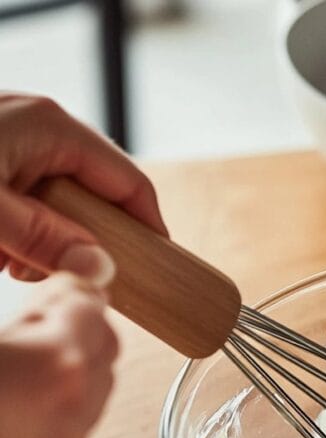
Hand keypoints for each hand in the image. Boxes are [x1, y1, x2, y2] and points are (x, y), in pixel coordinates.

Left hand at [0, 93, 166, 284]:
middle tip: (50, 270)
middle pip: (92, 196)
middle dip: (75, 239)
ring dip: (38, 237)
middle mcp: (40, 125)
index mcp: (52, 127)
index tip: (156, 269)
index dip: (148, 229)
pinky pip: (24, 193)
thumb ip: (42, 239)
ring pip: (55, 200)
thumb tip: (99, 268)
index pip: (130, 183)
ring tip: (4, 256)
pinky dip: (14, 224)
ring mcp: (15, 135)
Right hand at [0, 274, 118, 437]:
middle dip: (68, 336)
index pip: (90, 306)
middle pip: (99, 359)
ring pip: (78, 412)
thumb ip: (8, 327)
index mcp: (51, 366)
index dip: (63, 293)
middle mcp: (68, 421)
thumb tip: (21, 324)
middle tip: (22, 329)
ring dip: (48, 388)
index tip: (43, 290)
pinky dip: (28, 436)